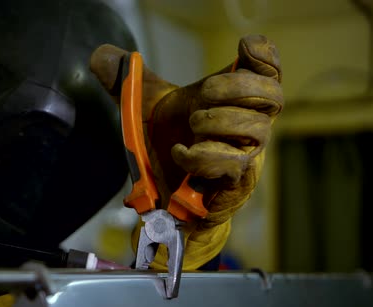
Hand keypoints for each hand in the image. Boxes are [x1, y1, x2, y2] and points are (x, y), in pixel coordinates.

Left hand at [90, 34, 282, 268]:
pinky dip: (202, 156)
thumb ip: (126, 81)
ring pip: (258, 130)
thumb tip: (100, 56)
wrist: (160, 194)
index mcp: (231, 101)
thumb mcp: (144, 108)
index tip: (244, 45)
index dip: (265, 55)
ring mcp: (244, 155)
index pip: (267, 73)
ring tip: (192, 124)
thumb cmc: (164, 146)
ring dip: (220, 121)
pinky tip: (180, 152)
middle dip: (238, 86)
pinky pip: (231, 165)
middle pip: (272, 96)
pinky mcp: (234, 183)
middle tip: (204, 93)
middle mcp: (246, 126)